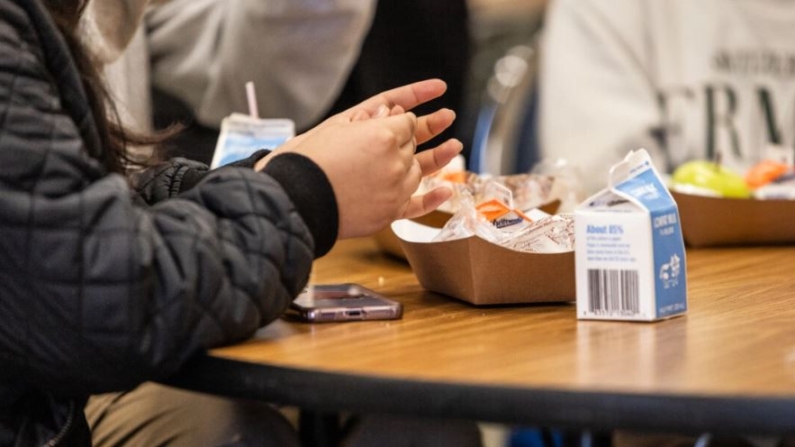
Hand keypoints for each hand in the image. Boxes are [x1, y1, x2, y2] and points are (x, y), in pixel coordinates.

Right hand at [256, 79, 462, 238]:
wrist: (294, 197)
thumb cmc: (307, 160)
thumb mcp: (336, 126)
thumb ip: (367, 117)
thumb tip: (389, 109)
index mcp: (383, 135)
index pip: (405, 120)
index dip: (402, 117)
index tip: (398, 116)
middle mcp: (395, 162)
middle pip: (413, 144)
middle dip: (421, 132)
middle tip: (442, 119)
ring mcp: (395, 189)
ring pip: (420, 170)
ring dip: (440, 157)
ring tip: (455, 145)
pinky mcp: (389, 212)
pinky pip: (418, 206)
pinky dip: (435, 198)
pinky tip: (447, 189)